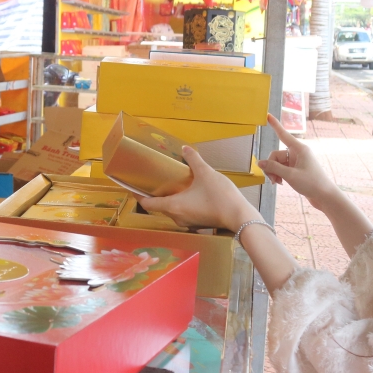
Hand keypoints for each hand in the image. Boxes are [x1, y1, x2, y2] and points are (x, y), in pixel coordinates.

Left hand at [139, 146, 257, 231]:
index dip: (138, 196)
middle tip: (154, 181)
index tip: (133, 188)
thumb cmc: (219, 196)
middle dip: (155, 195)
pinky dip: (182, 203)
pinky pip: (184, 213)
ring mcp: (187, 222)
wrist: (239, 216)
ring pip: (173, 210)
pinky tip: (189, 193)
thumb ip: (193, 160)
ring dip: (170, 199)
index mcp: (173, 206)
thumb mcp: (205, 173)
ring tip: (172, 185)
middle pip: (160, 207)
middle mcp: (177, 217)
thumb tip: (185, 149)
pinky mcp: (198, 223)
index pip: (148, 204)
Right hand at [259, 114, 337, 206]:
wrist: (324, 196)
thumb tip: (260, 163)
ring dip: (274, 172)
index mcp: (299, 149)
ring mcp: (297, 161)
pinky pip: (282, 168)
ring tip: (277, 183)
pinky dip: (279, 175)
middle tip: (273, 179)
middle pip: (276, 155)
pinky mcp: (296, 169)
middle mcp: (298, 153)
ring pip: (277, 163)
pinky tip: (280, 183)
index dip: (275, 125)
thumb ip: (273, 168)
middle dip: (271, 166)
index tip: (268, 115)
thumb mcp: (290, 175)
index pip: (283, 134)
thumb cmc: (311, 183)